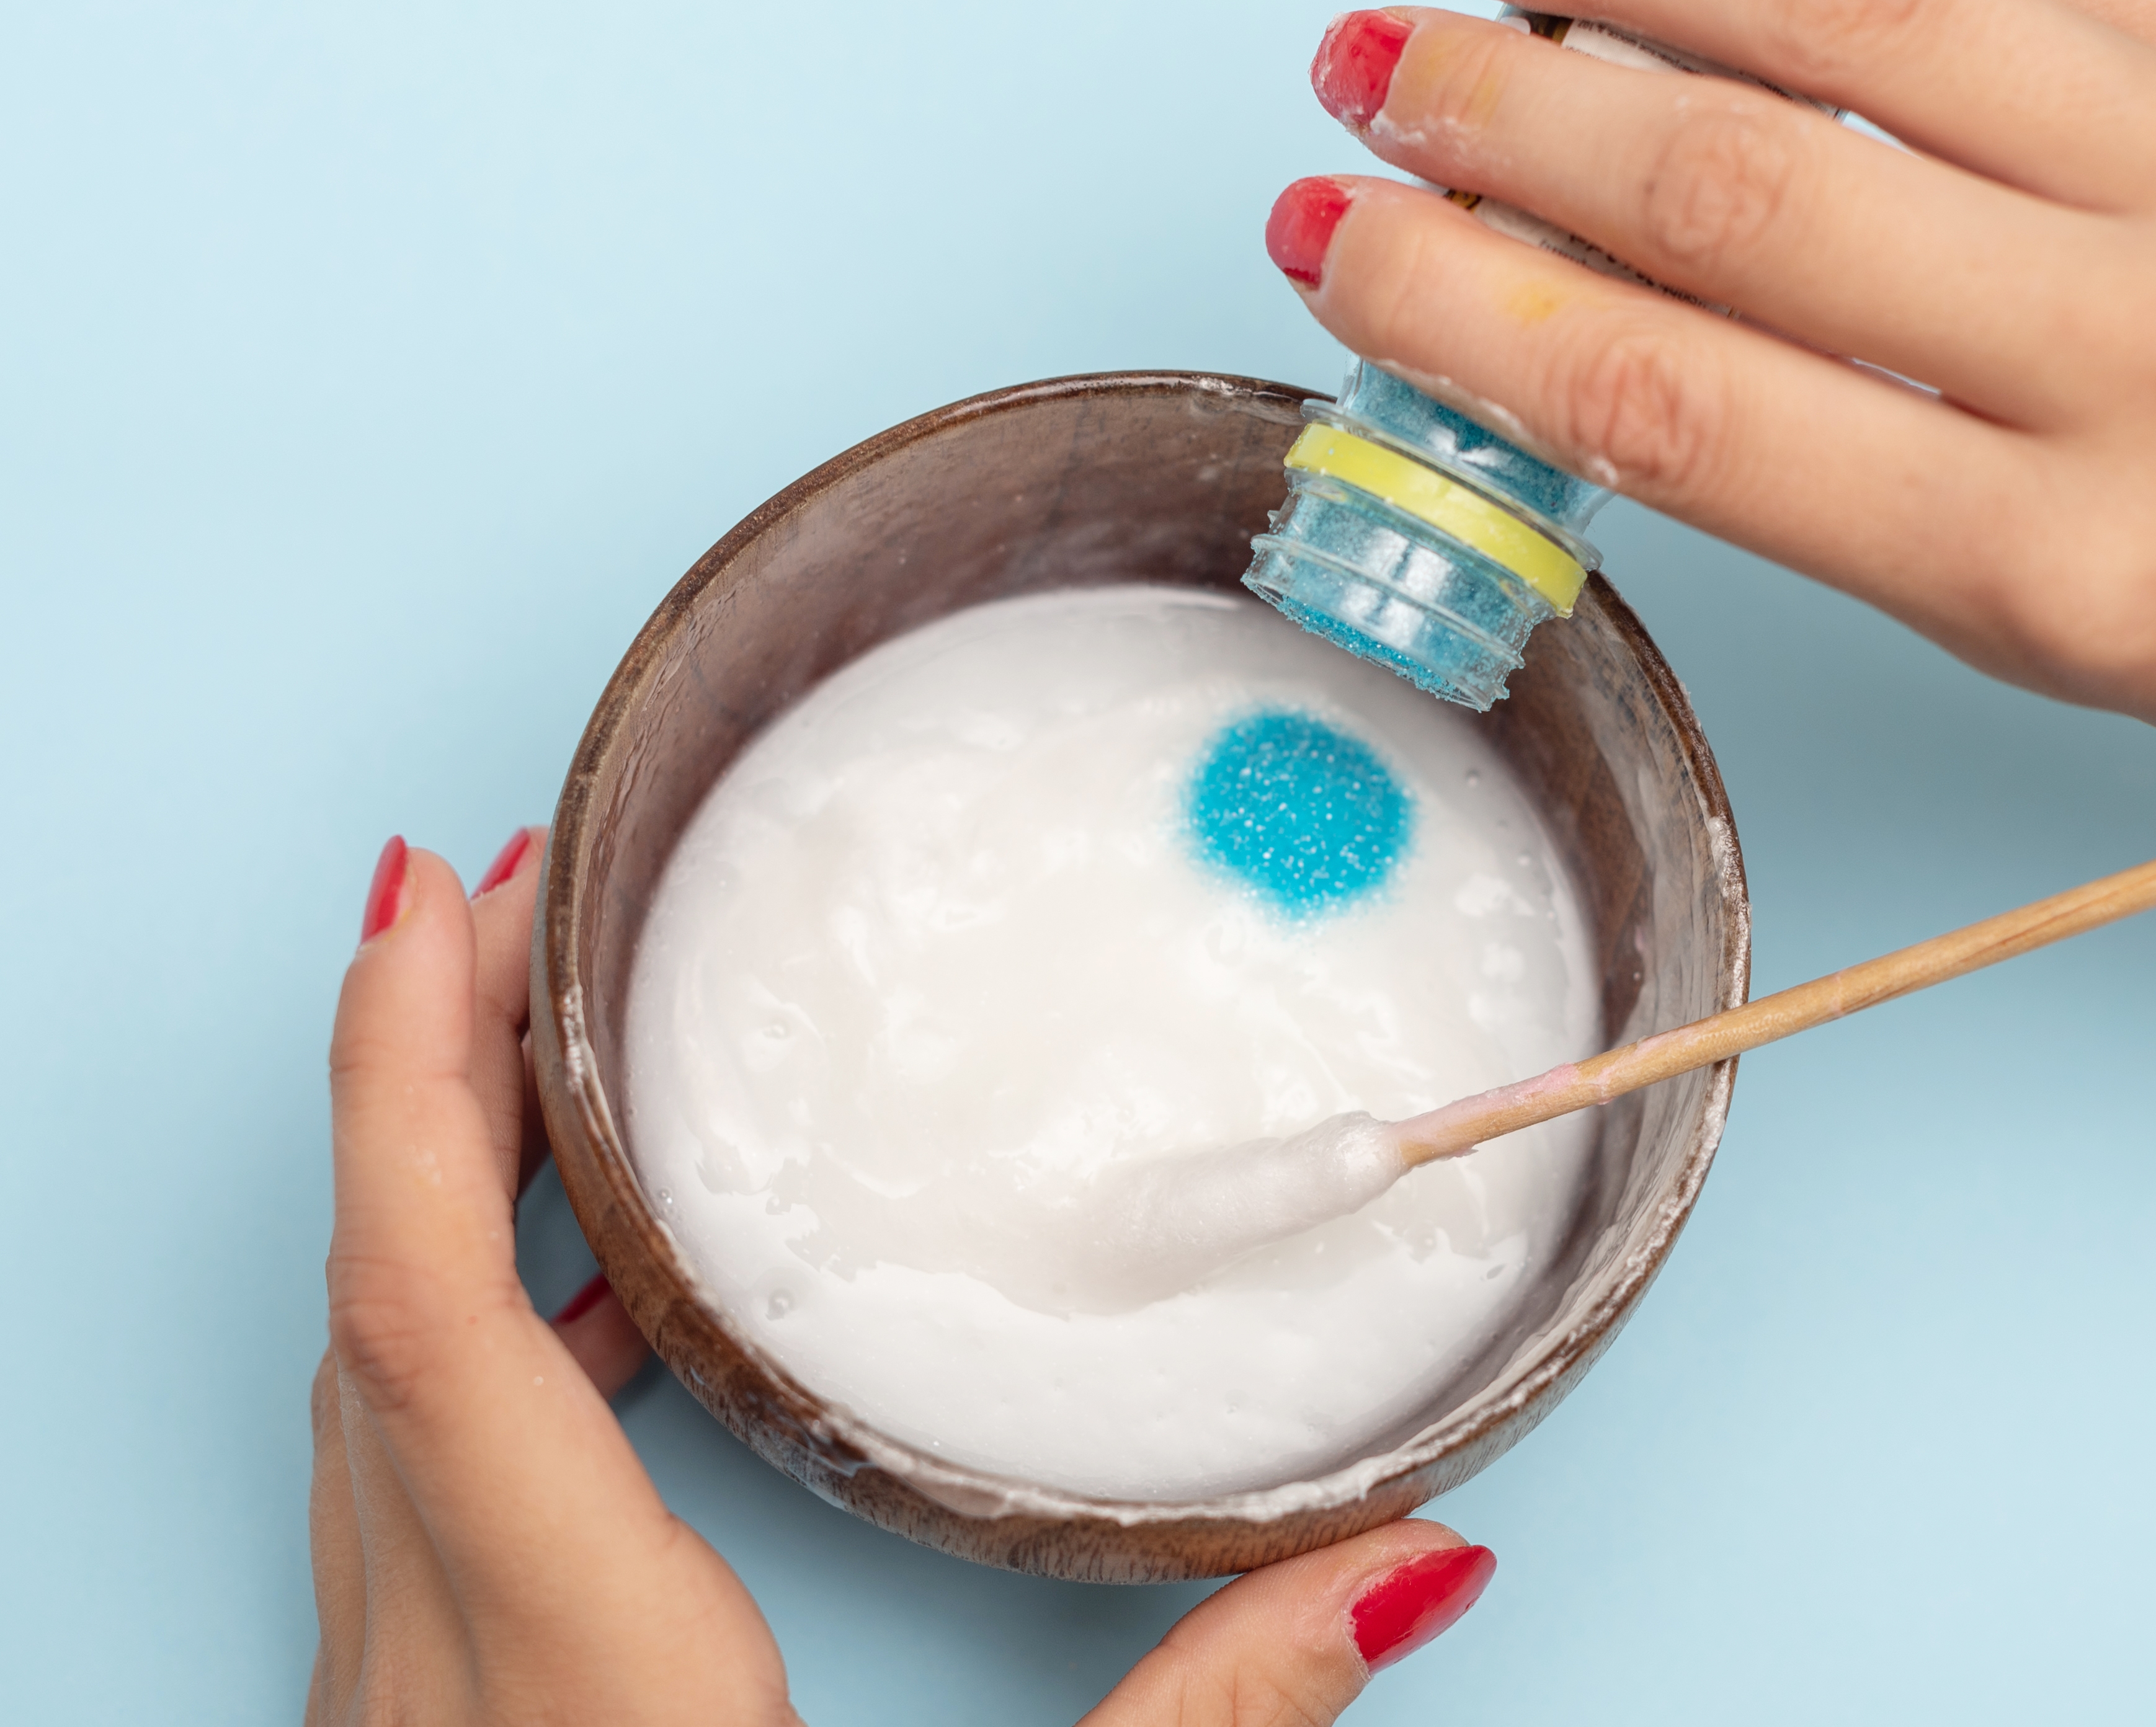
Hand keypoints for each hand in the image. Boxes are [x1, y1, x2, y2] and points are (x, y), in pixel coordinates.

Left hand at [310, 831, 1496, 1724]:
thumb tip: (1410, 1567)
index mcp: (566, 1680)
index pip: (429, 1319)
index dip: (399, 1086)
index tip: (425, 893)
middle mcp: (429, 1674)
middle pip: (372, 1307)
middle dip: (416, 1068)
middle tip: (521, 887)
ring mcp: (396, 1706)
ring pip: (367, 1385)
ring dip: (434, 1189)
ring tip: (553, 1046)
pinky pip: (405, 1467)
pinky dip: (469, 1328)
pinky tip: (611, 1308)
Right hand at [1269, 0, 2155, 1094]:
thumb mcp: (2112, 653)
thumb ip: (1881, 477)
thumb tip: (1637, 313)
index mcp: (2077, 573)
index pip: (1685, 401)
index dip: (1465, 307)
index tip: (1340, 244)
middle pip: (1740, 183)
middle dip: (1499, 110)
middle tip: (1358, 63)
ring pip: (1868, 1)